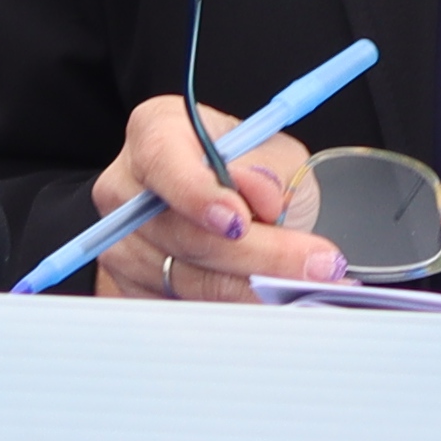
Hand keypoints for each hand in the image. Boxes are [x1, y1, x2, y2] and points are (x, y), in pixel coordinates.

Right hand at [85, 92, 343, 299]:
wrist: (234, 204)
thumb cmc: (249, 167)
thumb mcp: (272, 151)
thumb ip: (267, 167)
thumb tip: (260, 192)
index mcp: (154, 131)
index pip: (163, 161)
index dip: (199, 195)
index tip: (241, 222)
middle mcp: (126, 188)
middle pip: (184, 234)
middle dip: (257, 254)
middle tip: (316, 264)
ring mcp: (123, 245)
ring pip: (189, 280)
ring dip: (252, 289)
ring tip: (308, 285)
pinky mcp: (133, 290)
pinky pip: (185, 308)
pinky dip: (233, 307)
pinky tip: (272, 301)